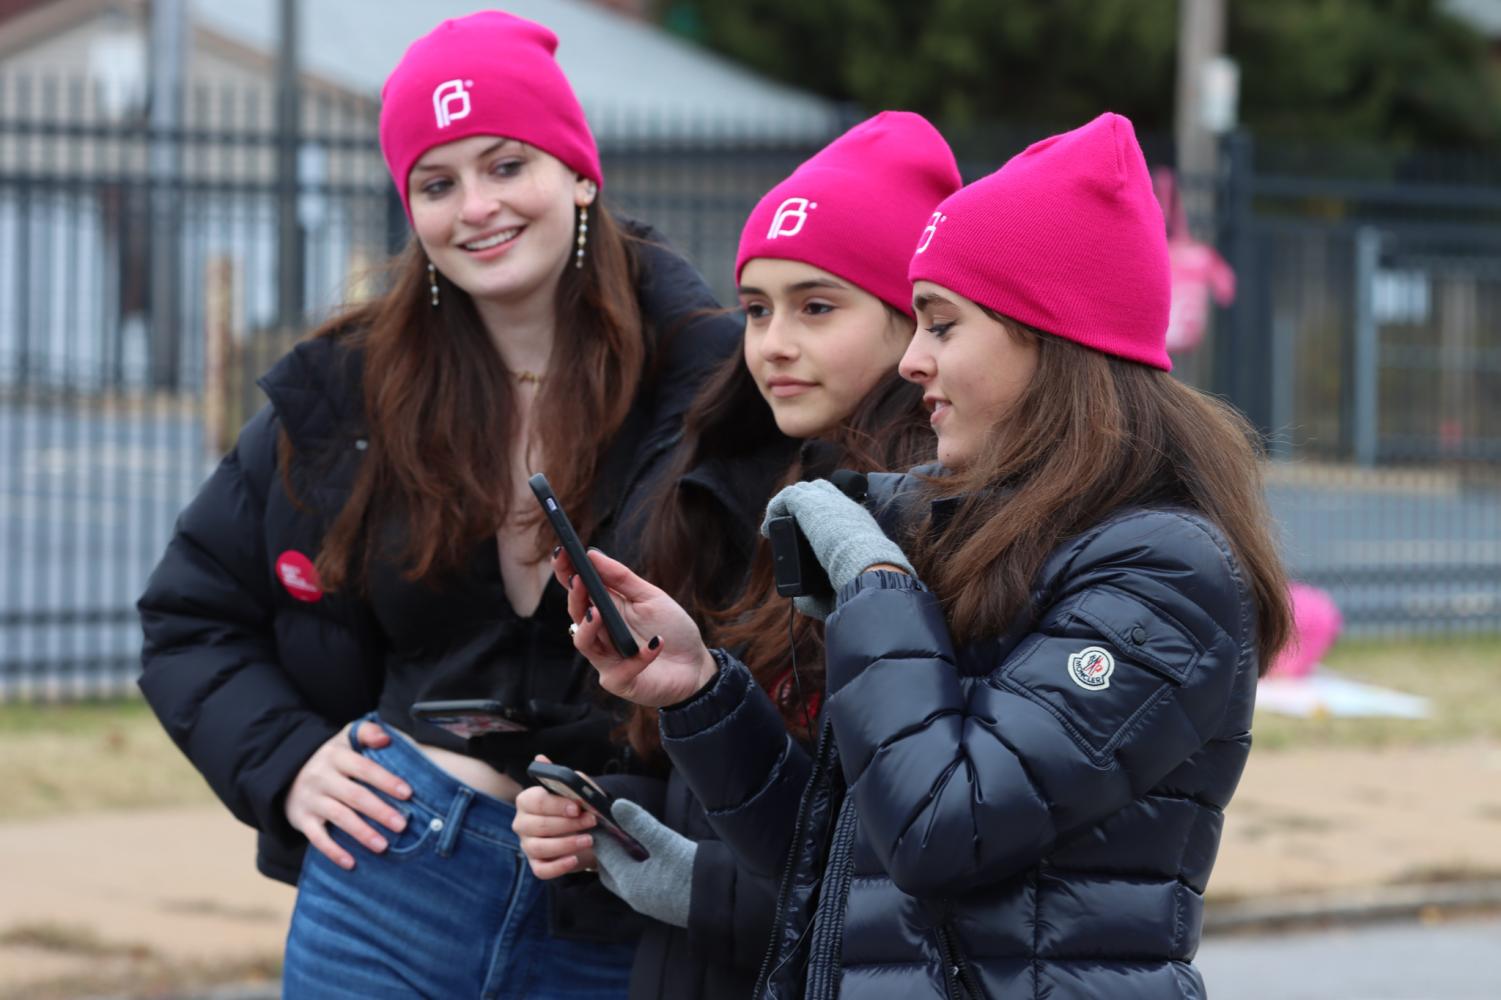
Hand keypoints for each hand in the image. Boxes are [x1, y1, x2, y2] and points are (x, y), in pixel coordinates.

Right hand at [284, 721, 411, 869]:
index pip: (364, 768)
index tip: (407, 793)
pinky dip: (333, 852)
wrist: (284, 773)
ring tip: (383, 846)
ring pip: (338, 817)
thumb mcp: (344, 738)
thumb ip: (366, 733)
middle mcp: (321, 777)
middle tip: (402, 825)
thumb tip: (387, 738)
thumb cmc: (329, 758)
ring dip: (362, 833)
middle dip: (379, 811)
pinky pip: (317, 838)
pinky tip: (351, 863)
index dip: (386, 780)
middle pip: (354, 795)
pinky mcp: (301, 820)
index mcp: (336, 756)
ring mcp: (311, 800)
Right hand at [514, 755, 597, 878]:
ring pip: (540, 847)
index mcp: (528, 800)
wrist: (588, 831)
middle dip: (568, 824)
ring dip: (567, 844)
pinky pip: (542, 870)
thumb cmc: (578, 808)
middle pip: (539, 825)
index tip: (578, 807)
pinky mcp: (536, 864)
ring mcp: (527, 845)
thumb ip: (564, 778)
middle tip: (591, 821)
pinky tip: (575, 859)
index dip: (557, 805)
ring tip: (589, 840)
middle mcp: (522, 823)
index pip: (535, 801)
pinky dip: (558, 866)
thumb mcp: (578, 791)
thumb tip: (541, 758)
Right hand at [550, 548, 716, 707]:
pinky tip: (656, 642)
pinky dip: (639, 656)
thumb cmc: (671, 629)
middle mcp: (600, 633)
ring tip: (597, 612)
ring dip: (589, 627)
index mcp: (605, 608)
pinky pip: (622, 669)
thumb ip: (622, 578)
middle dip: (574, 595)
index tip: (561, 551)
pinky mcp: (620, 681)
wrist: (695, 666)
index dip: (565, 571)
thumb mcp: (651, 597)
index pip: (578, 588)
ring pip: (584, 643)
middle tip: (577, 579)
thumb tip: (592, 554)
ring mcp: (606, 658)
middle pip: (576, 613)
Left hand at [593, 799, 696, 927]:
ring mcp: (647, 904)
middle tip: (612, 828)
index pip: (604, 853)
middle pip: (609, 871)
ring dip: (623, 860)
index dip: (600, 832)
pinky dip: (637, 869)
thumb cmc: (692, 873)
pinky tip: (650, 857)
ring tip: (631, 839)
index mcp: (629, 882)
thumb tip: (617, 805)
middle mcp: (633, 896)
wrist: (721, 905)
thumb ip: (640, 824)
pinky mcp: (661, 905)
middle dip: (607, 850)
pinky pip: (639, 885)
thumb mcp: (666, 843)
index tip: (598, 816)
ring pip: (624, 879)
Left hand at [761, 480, 913, 616]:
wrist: (869, 570)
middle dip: (804, 507)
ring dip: (787, 507)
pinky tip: (767, 530)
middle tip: (789, 531)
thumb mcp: (845, 587)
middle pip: (823, 492)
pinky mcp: (810, 504)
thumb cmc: (862, 584)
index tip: (810, 540)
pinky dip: (776, 508)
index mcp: (861, 525)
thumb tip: (801, 603)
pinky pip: (789, 496)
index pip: (841, 511)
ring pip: (805, 491)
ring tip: (772, 530)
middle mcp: (847, 508)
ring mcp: (829, 503)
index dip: (823, 520)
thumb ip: (820, 594)